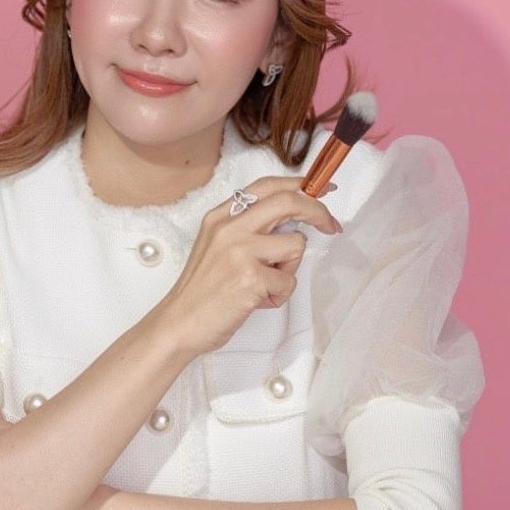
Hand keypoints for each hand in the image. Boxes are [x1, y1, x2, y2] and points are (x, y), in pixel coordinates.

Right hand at [154, 177, 340, 355]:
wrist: (179, 324)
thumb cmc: (202, 291)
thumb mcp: (217, 245)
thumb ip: (248, 228)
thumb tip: (291, 219)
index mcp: (221, 216)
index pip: (267, 186)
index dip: (300, 185)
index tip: (321, 190)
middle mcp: (230, 227)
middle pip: (288, 202)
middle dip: (318, 212)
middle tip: (330, 225)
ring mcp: (240, 251)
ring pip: (296, 244)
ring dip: (290, 267)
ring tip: (265, 283)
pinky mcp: (251, 278)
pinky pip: (289, 280)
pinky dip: (279, 294)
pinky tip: (257, 300)